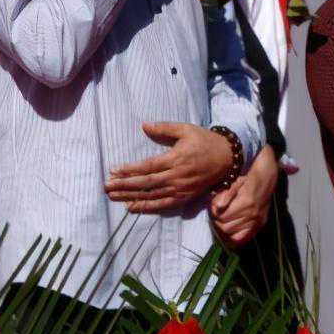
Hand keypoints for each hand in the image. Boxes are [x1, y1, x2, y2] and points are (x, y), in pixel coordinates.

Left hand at [105, 122, 232, 212]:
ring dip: (131, 197)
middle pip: (146, 183)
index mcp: (176, 159)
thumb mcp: (186, 129)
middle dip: (125, 186)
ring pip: (152, 195)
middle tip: (107, 187)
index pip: (148, 167)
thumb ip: (164, 128)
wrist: (226, 158)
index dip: (130, 170)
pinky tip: (131, 207)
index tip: (114, 171)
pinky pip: (163, 205)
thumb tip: (144, 126)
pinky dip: (146, 207)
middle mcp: (177, 176)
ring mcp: (181, 189)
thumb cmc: (203, 141)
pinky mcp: (184, 198)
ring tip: (113, 196)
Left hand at [210, 146, 278, 247]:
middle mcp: (252, 214)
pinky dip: (235, 237)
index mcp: (245, 202)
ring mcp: (257, 221)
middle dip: (218, 222)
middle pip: (226, 228)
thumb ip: (226, 195)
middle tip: (216, 215)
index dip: (214, 214)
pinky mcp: (260, 225)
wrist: (267, 178)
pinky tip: (231, 231)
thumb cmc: (248, 179)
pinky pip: (244, 238)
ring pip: (233, 235)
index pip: (222, 217)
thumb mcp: (235, 183)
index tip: (213, 208)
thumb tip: (217, 208)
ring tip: (223, 221)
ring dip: (225, 229)